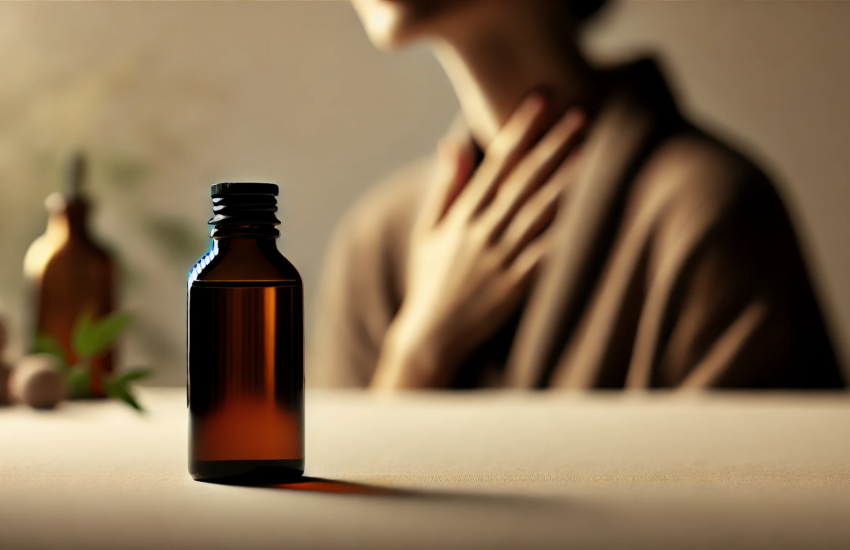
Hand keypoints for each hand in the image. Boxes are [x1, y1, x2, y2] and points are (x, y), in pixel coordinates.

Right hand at [371, 95, 586, 388]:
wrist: (430, 337)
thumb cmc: (431, 281)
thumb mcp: (428, 231)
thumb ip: (447, 187)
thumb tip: (452, 143)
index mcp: (463, 215)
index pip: (495, 163)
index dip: (519, 129)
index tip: (541, 98)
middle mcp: (482, 231)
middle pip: (523, 180)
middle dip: (552, 144)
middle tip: (581, 112)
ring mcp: (500, 259)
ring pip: (538, 211)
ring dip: (565, 178)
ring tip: (591, 150)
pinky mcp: (515, 286)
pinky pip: (545, 253)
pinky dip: (564, 231)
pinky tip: (586, 209)